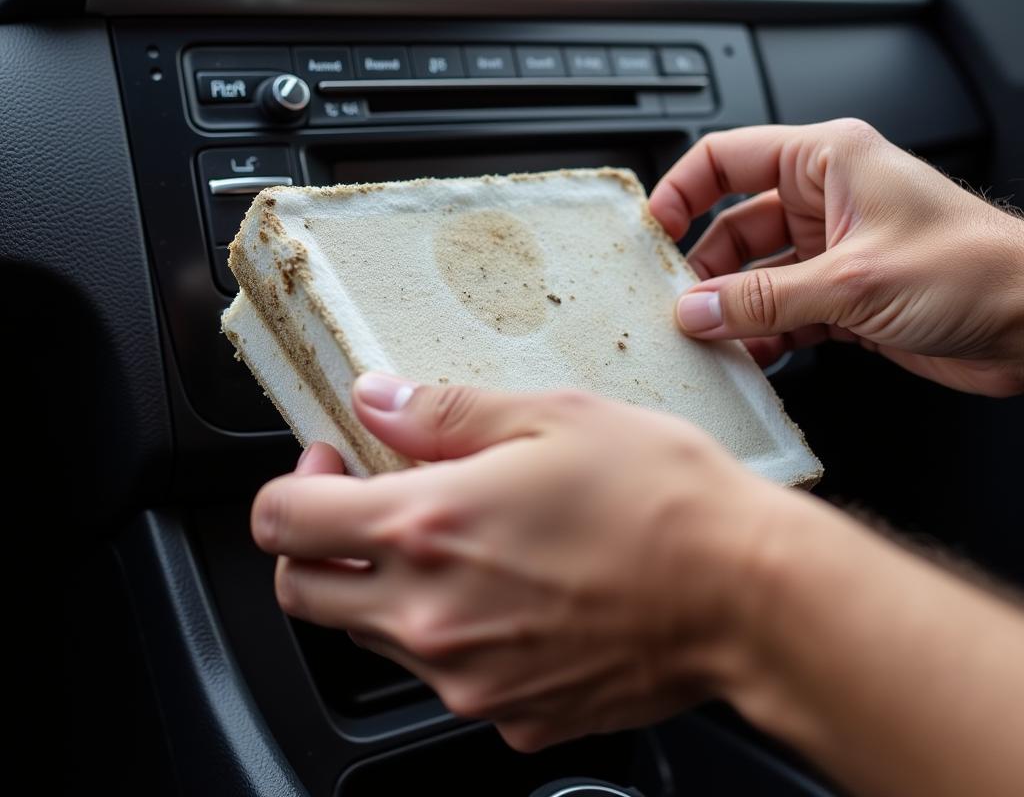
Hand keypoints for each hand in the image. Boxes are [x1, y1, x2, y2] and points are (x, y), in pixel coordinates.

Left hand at [252, 374, 792, 750]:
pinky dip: (456, 635)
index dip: (293, 484)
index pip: (285, 521)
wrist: (748, 595)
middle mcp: (433, 617)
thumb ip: (444, 411)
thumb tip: (379, 398)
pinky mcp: (513, 717)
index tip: (334, 463)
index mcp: (430, 528)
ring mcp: (469, 680)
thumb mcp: (551, 417)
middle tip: (368, 502)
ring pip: (372, 638)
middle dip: (316, 544)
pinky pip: (450, 678)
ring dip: (387, 587)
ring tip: (462, 541)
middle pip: (304, 593)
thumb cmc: (661, 497)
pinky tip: (514, 593)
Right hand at [648, 119, 1023, 396]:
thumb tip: (698, 309)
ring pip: (756, 276)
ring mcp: (834, 251)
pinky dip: (763, 333)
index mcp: (827, 162)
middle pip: (734, 225)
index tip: (653, 230)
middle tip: (679, 304)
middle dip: (705, 267)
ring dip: (732, 308)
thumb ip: (766, 299)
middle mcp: (826, 201)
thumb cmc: (976, 270)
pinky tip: (751, 355)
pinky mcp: (845, 297)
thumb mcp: (854, 281)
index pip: (727, 157)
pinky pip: (782, 311)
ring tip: (709, 337)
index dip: (682, 190)